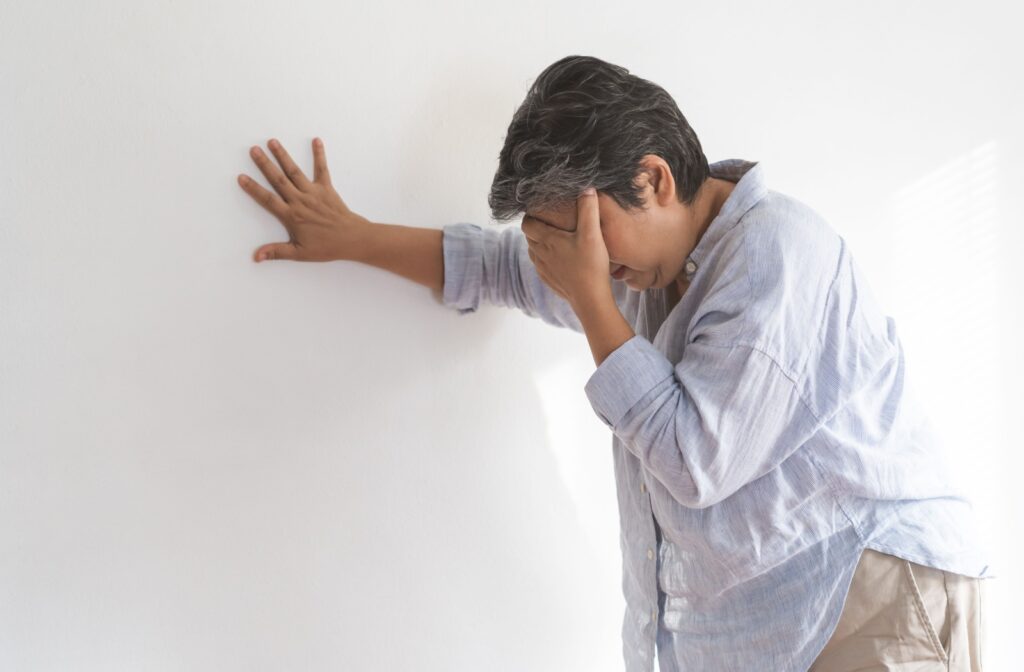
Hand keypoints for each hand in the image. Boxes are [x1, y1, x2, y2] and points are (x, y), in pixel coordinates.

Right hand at [238, 137, 371, 261]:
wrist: (352, 238)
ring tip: (273, 141)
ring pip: (295, 171)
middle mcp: (300, 200)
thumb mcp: (300, 253)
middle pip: (278, 180)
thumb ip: (277, 252)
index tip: (241, 177)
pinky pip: (322, 169)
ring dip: (283, 156)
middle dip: (265, 164)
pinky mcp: (326, 188)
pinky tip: (316, 140)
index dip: (254, 189)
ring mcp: (313, 192)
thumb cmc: (327, 247)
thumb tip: (256, 257)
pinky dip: (319, 154)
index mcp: (292, 215)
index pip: (268, 200)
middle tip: (253, 150)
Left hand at [521, 187, 609, 305]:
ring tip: (556, 238)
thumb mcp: (592, 234)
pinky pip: (541, 265)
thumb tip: (586, 188)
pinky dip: (546, 258)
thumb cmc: (591, 265)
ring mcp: (543, 269)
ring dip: (540, 243)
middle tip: (550, 220)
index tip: (542, 209)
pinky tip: (560, 258)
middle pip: (529, 236)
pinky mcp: (548, 280)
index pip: (527, 223)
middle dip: (536, 227)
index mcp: (546, 240)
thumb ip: (588, 209)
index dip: (531, 215)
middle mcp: (539, 254)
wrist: (590, 298)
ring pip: (534, 251)